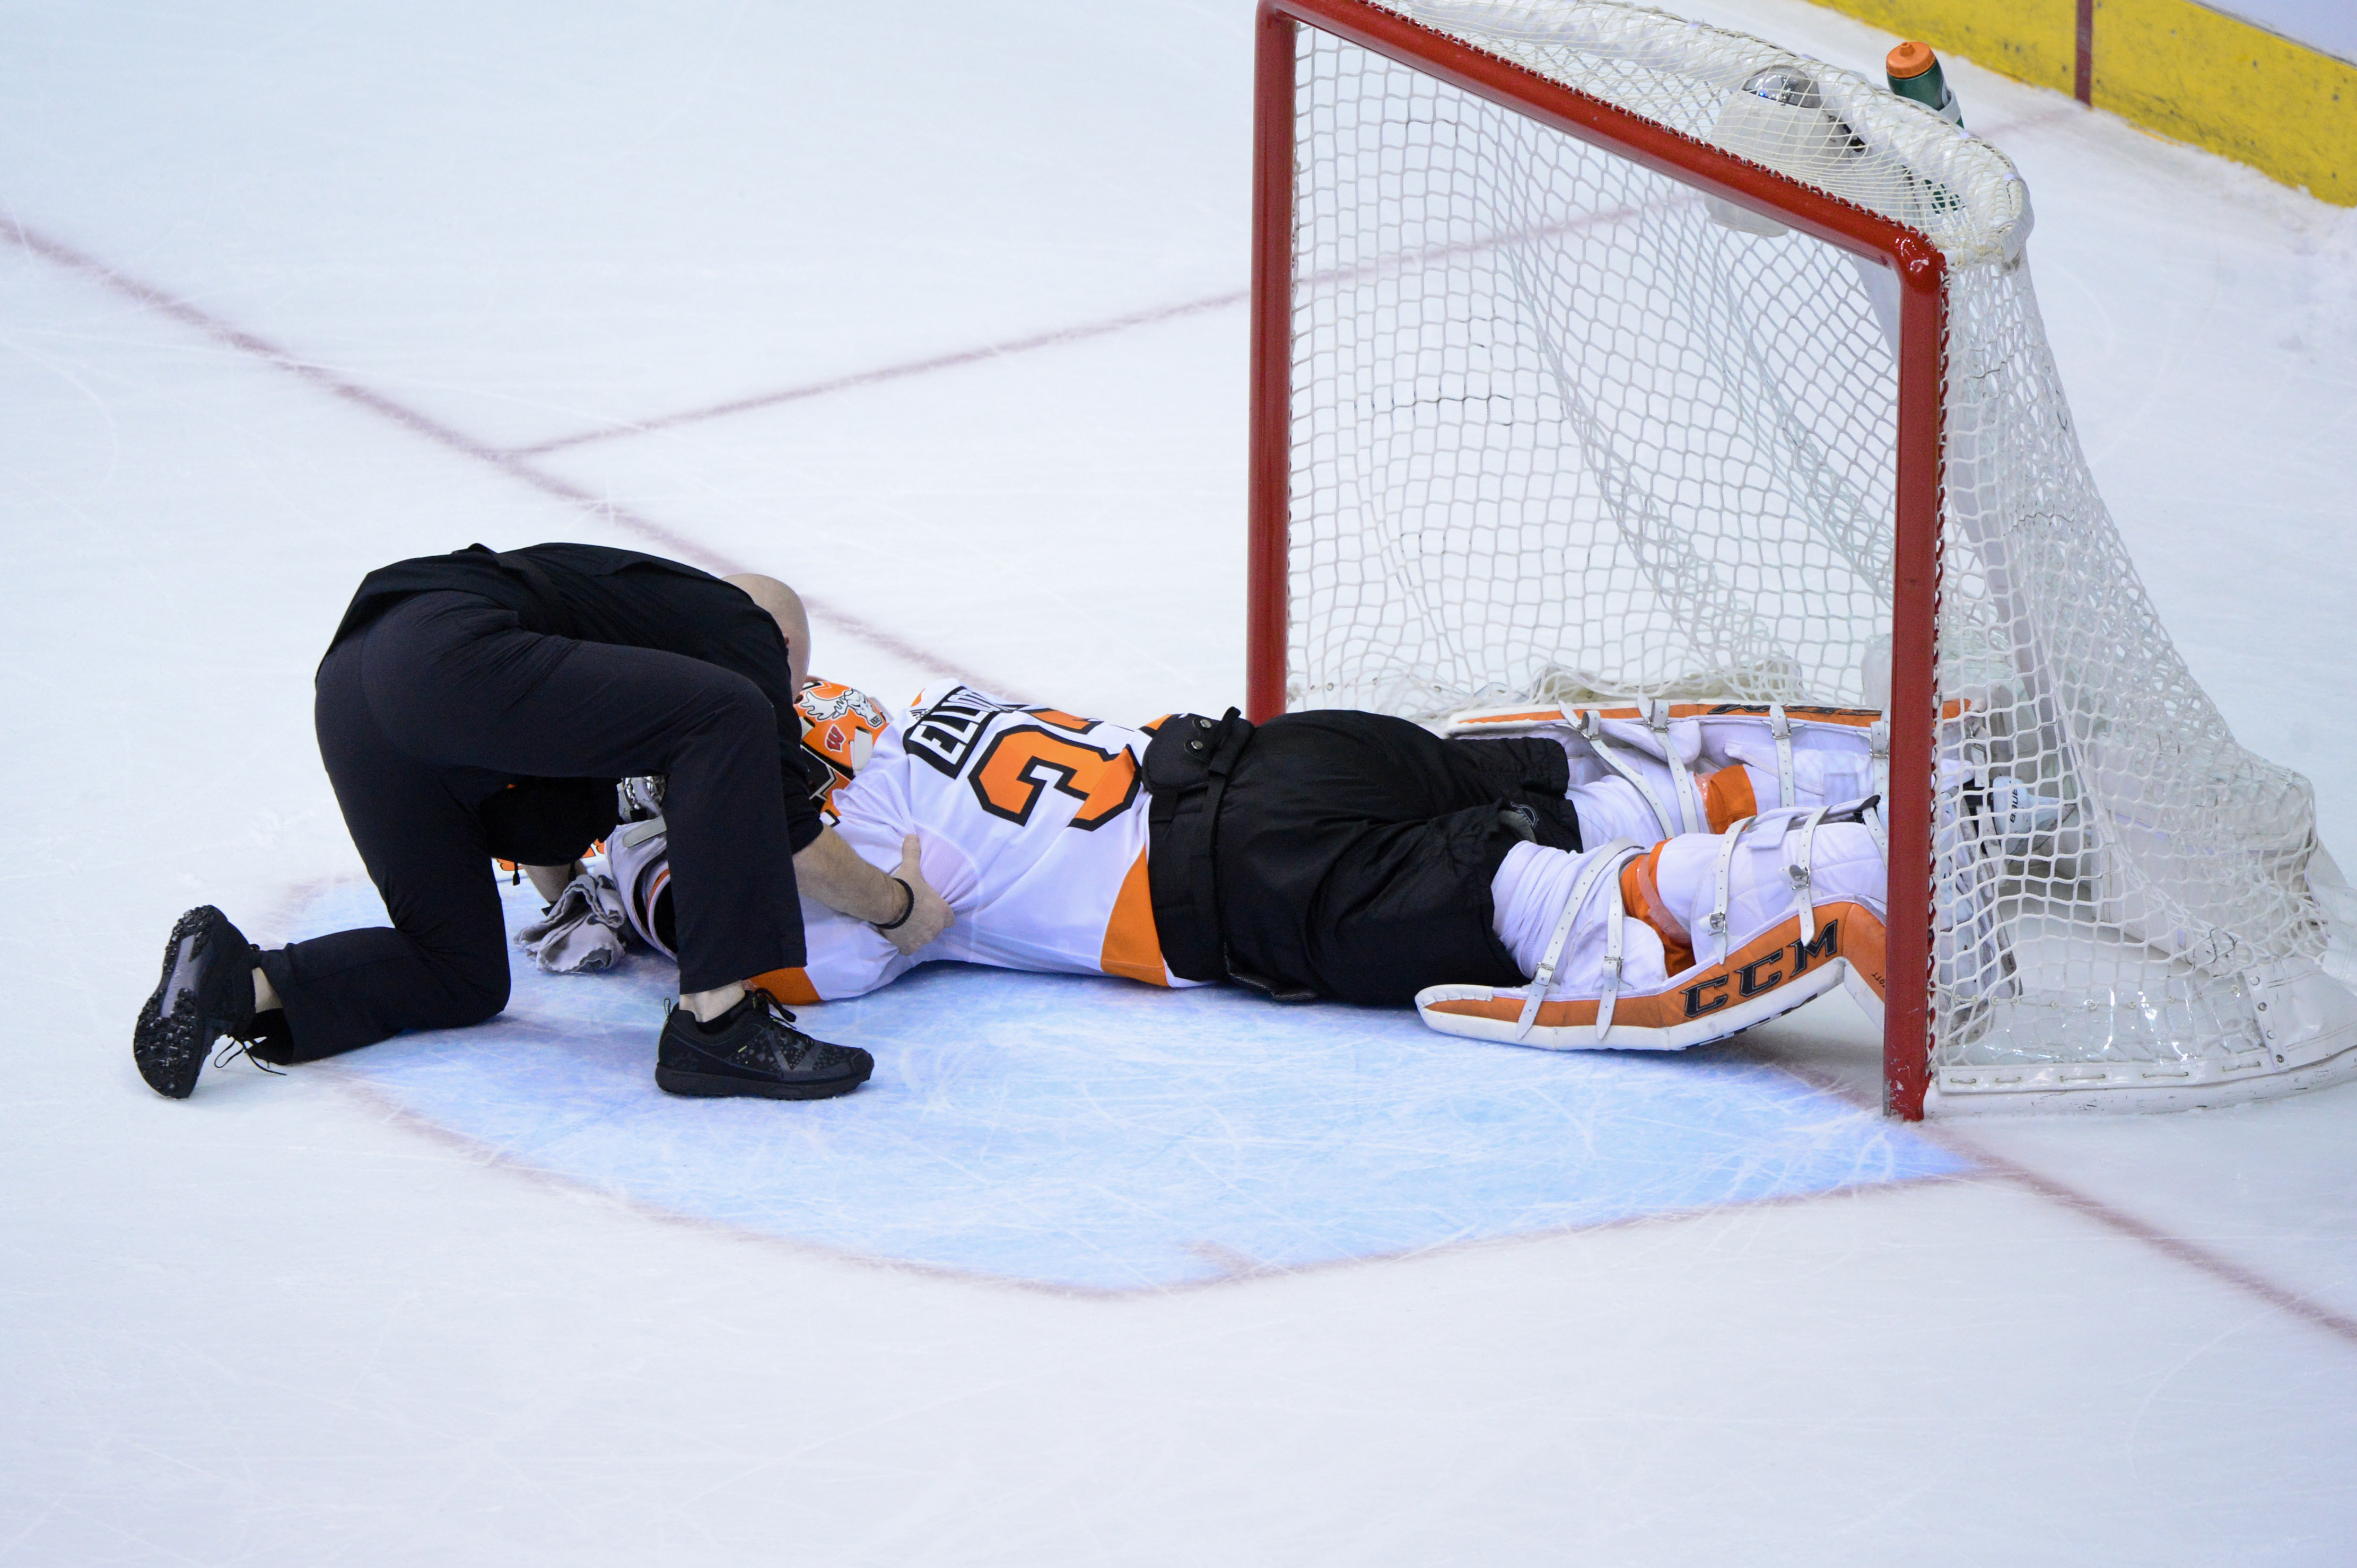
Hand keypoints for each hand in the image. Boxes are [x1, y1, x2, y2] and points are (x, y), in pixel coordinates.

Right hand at [883, 834, 952, 954]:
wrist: (888, 904)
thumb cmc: (905, 886)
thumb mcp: (911, 867)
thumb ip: (914, 853)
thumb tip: (912, 836)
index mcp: (943, 912)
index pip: (950, 919)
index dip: (941, 916)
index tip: (931, 911)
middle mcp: (936, 928)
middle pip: (935, 930)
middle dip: (927, 925)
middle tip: (913, 916)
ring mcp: (923, 939)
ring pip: (922, 939)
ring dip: (916, 934)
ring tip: (904, 924)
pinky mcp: (909, 947)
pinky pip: (909, 949)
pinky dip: (904, 944)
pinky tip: (897, 937)